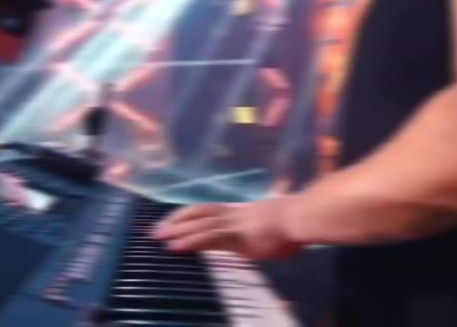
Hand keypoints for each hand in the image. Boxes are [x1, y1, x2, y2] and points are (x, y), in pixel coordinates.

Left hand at [151, 198, 301, 259]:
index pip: (209, 210)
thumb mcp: (271, 225)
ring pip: (198, 224)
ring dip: (176, 230)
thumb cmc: (294, 222)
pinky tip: (175, 247)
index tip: (174, 221)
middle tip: (155, 230)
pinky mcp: (236, 234)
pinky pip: (207, 237)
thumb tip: (261, 236)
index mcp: (240, 212)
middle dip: (176, 221)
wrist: (301, 217)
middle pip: (198, 212)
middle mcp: (233, 214)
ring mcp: (233, 223)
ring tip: (157, 237)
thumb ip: (260, 231)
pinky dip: (189, 241)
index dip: (190, 215)